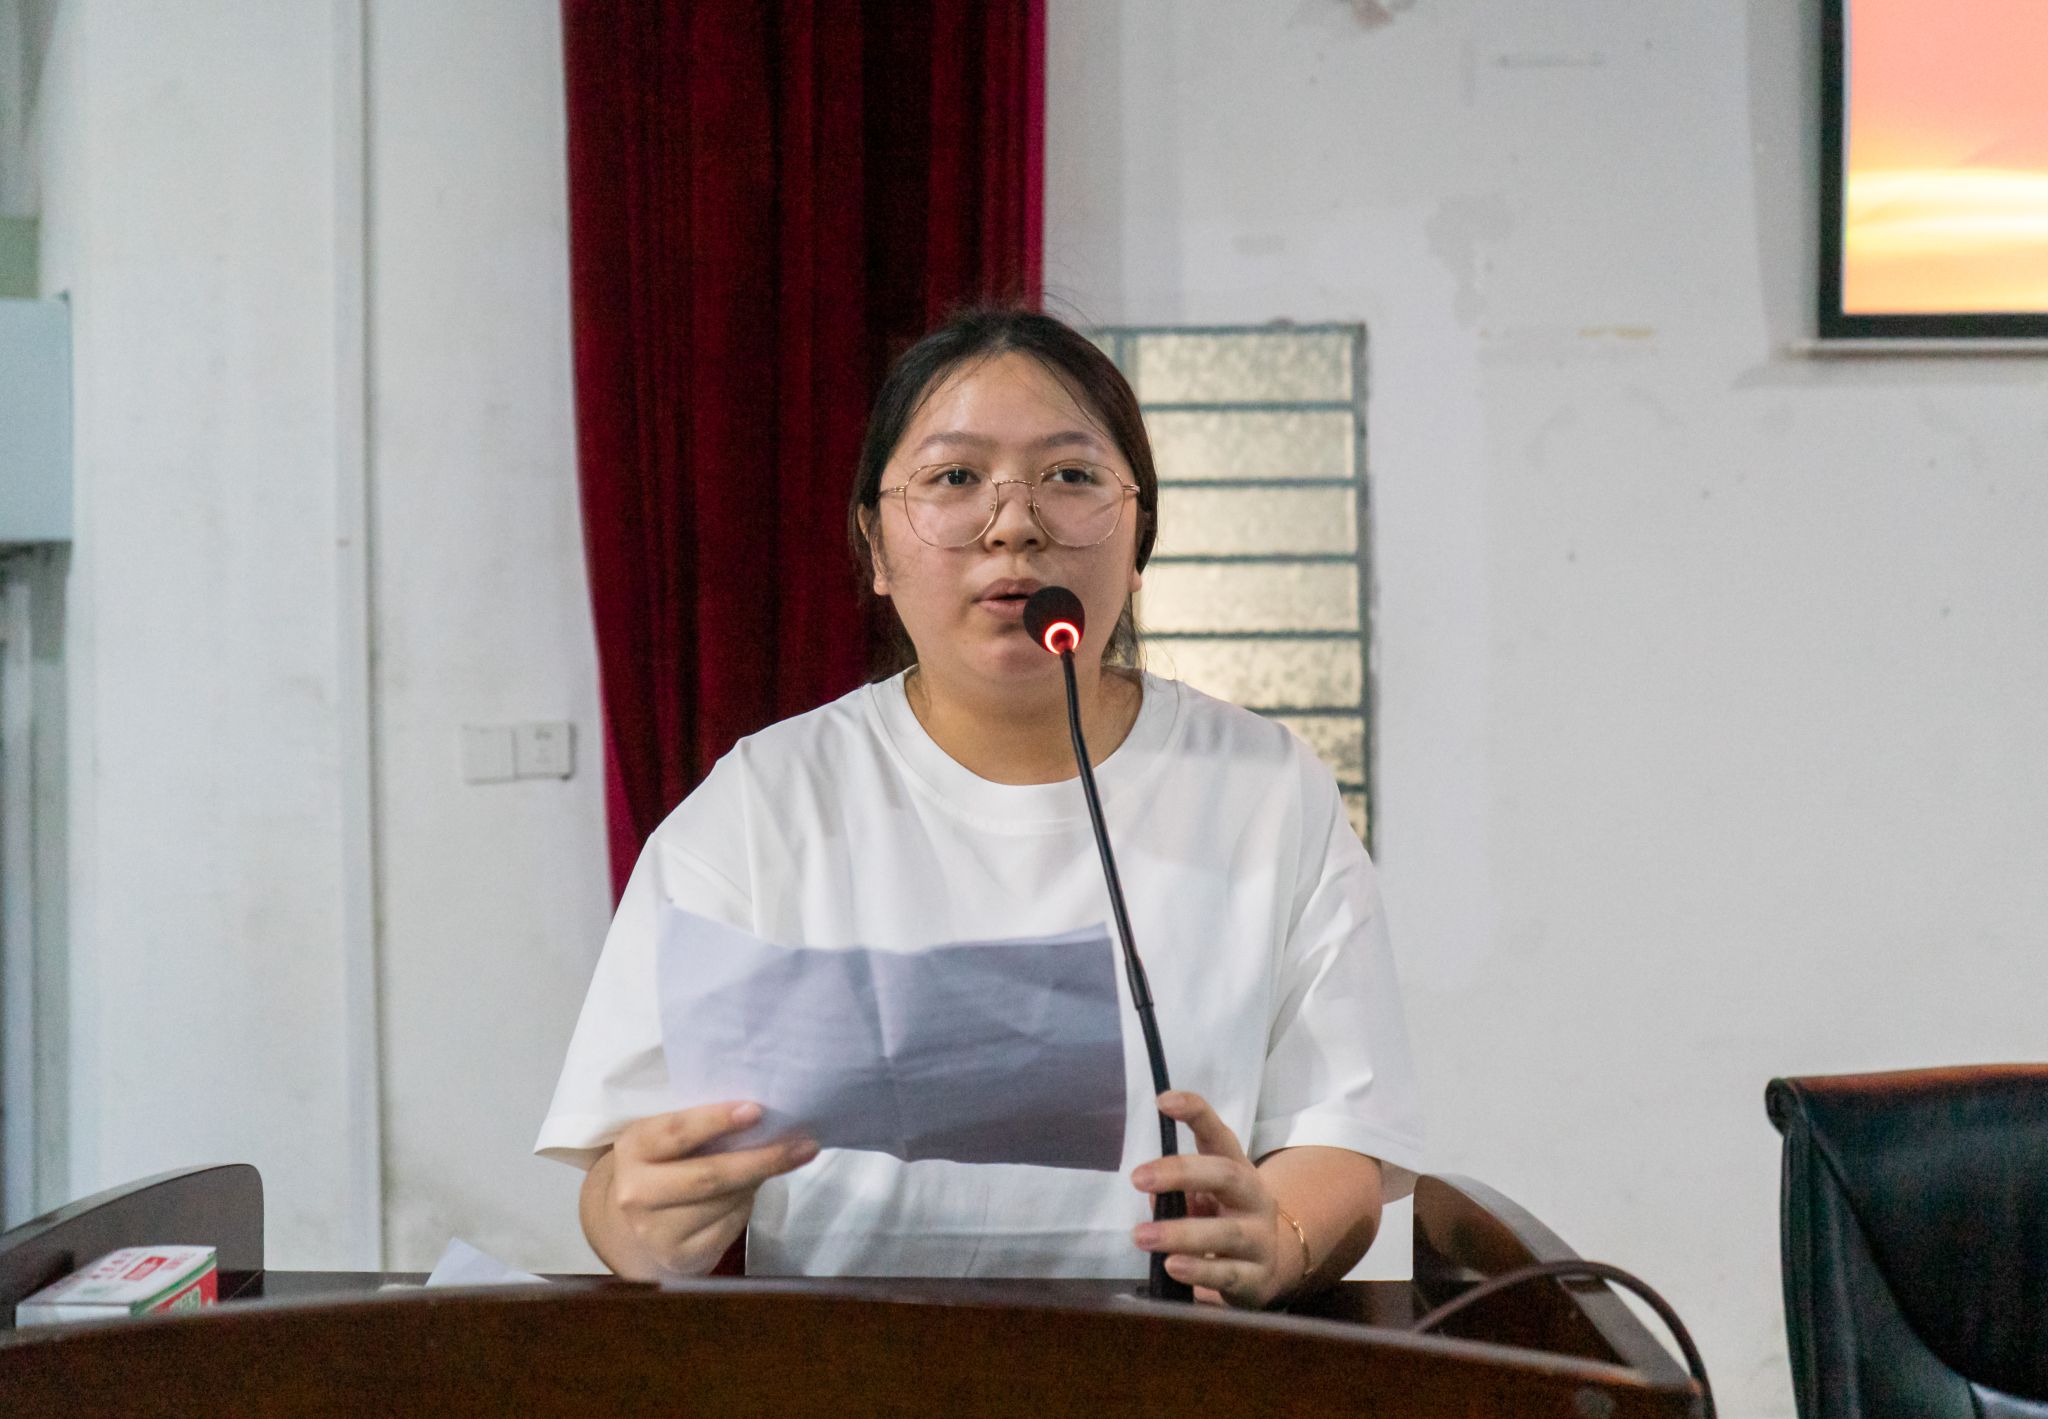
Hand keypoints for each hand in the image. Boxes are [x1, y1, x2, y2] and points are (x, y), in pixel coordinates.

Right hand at [602, 1101, 818, 1278]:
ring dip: (756, 1182)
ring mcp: (655, 1230)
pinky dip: (745, 1207)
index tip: (757, 1111)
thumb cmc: (667, 1163)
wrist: (637, 1221)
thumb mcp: (671, 1139)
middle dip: (762, 1160)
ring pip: (725, 1202)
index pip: (676, 1132)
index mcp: (634, 1148)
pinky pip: (729, 1227)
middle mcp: (636, 1192)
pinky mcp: (679, 1257)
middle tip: (802, 1146)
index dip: (716, 1120)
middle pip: (709, 1176)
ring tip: (771, 1165)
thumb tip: (764, 1120)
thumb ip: (702, 1127)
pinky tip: (747, 1195)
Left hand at [1128, 1091, 1295, 1308]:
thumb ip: (1175, 1193)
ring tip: (1142, 1235)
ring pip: (1226, 1232)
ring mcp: (1260, 1238)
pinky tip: (1172, 1267)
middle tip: (1137, 1177)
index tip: (1163, 1101)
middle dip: (1181, 1173)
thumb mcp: (1202, 1200)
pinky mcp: (1258, 1278)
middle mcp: (1255, 1198)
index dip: (1195, 1113)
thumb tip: (1150, 1192)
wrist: (1269, 1267)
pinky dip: (1199, 1271)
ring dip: (1180, 1233)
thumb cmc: (1223, 1221)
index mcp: (1237, 1170)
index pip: (1219, 1135)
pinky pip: (1228, 1274)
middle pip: (1226, 1175)